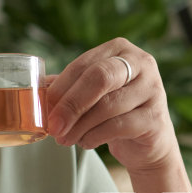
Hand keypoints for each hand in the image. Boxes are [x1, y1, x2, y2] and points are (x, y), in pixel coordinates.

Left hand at [45, 40, 177, 173]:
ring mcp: (153, 89)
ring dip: (80, 126)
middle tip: (53, 126)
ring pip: (107, 106)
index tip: (44, 108)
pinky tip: (85, 142)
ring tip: (65, 139)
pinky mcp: (156, 116)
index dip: (61, 87)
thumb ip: (67, 89)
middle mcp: (141, 63)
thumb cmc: (114, 112)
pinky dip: (95, 136)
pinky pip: (118, 126)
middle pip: (99, 78)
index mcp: (120, 49)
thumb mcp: (91, 95)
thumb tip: (35, 91)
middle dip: (71, 104)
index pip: (84, 64)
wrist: (148, 141)